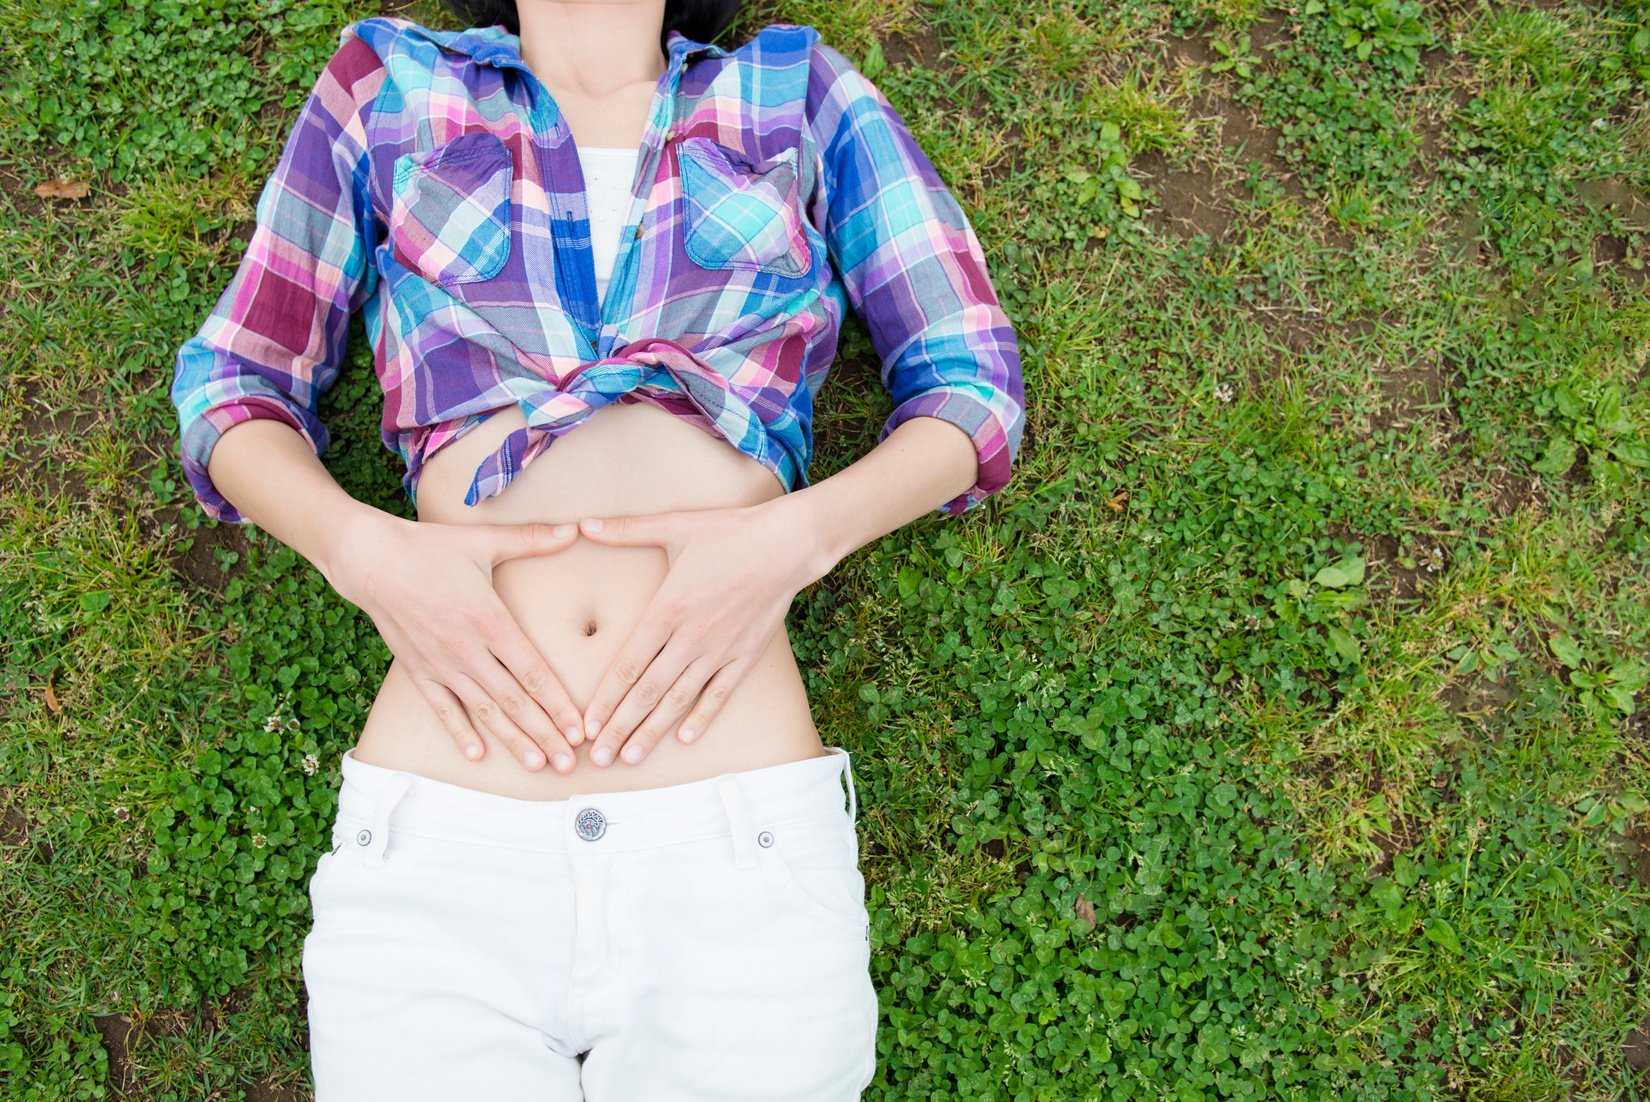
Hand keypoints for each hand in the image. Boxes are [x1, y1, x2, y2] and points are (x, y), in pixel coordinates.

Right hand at [322, 510, 587, 773]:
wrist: (369, 560)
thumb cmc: (430, 548)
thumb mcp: (484, 541)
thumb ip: (532, 540)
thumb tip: (575, 529)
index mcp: (490, 621)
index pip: (533, 673)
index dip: (558, 705)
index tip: (579, 729)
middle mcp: (468, 650)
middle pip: (514, 701)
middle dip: (545, 734)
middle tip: (568, 763)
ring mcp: (442, 664)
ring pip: (484, 710)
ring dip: (512, 740)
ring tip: (536, 765)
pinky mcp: (419, 670)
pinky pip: (443, 708)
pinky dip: (460, 732)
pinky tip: (478, 755)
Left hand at [575, 497, 834, 766]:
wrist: (786, 546)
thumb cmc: (728, 533)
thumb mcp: (674, 525)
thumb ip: (625, 530)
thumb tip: (582, 523)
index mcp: (667, 610)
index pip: (628, 665)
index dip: (606, 699)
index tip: (587, 725)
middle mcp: (690, 638)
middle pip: (648, 692)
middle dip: (621, 727)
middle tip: (600, 757)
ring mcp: (719, 650)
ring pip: (679, 700)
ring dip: (653, 731)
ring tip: (632, 757)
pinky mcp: (745, 655)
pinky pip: (719, 694)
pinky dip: (701, 717)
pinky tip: (684, 739)